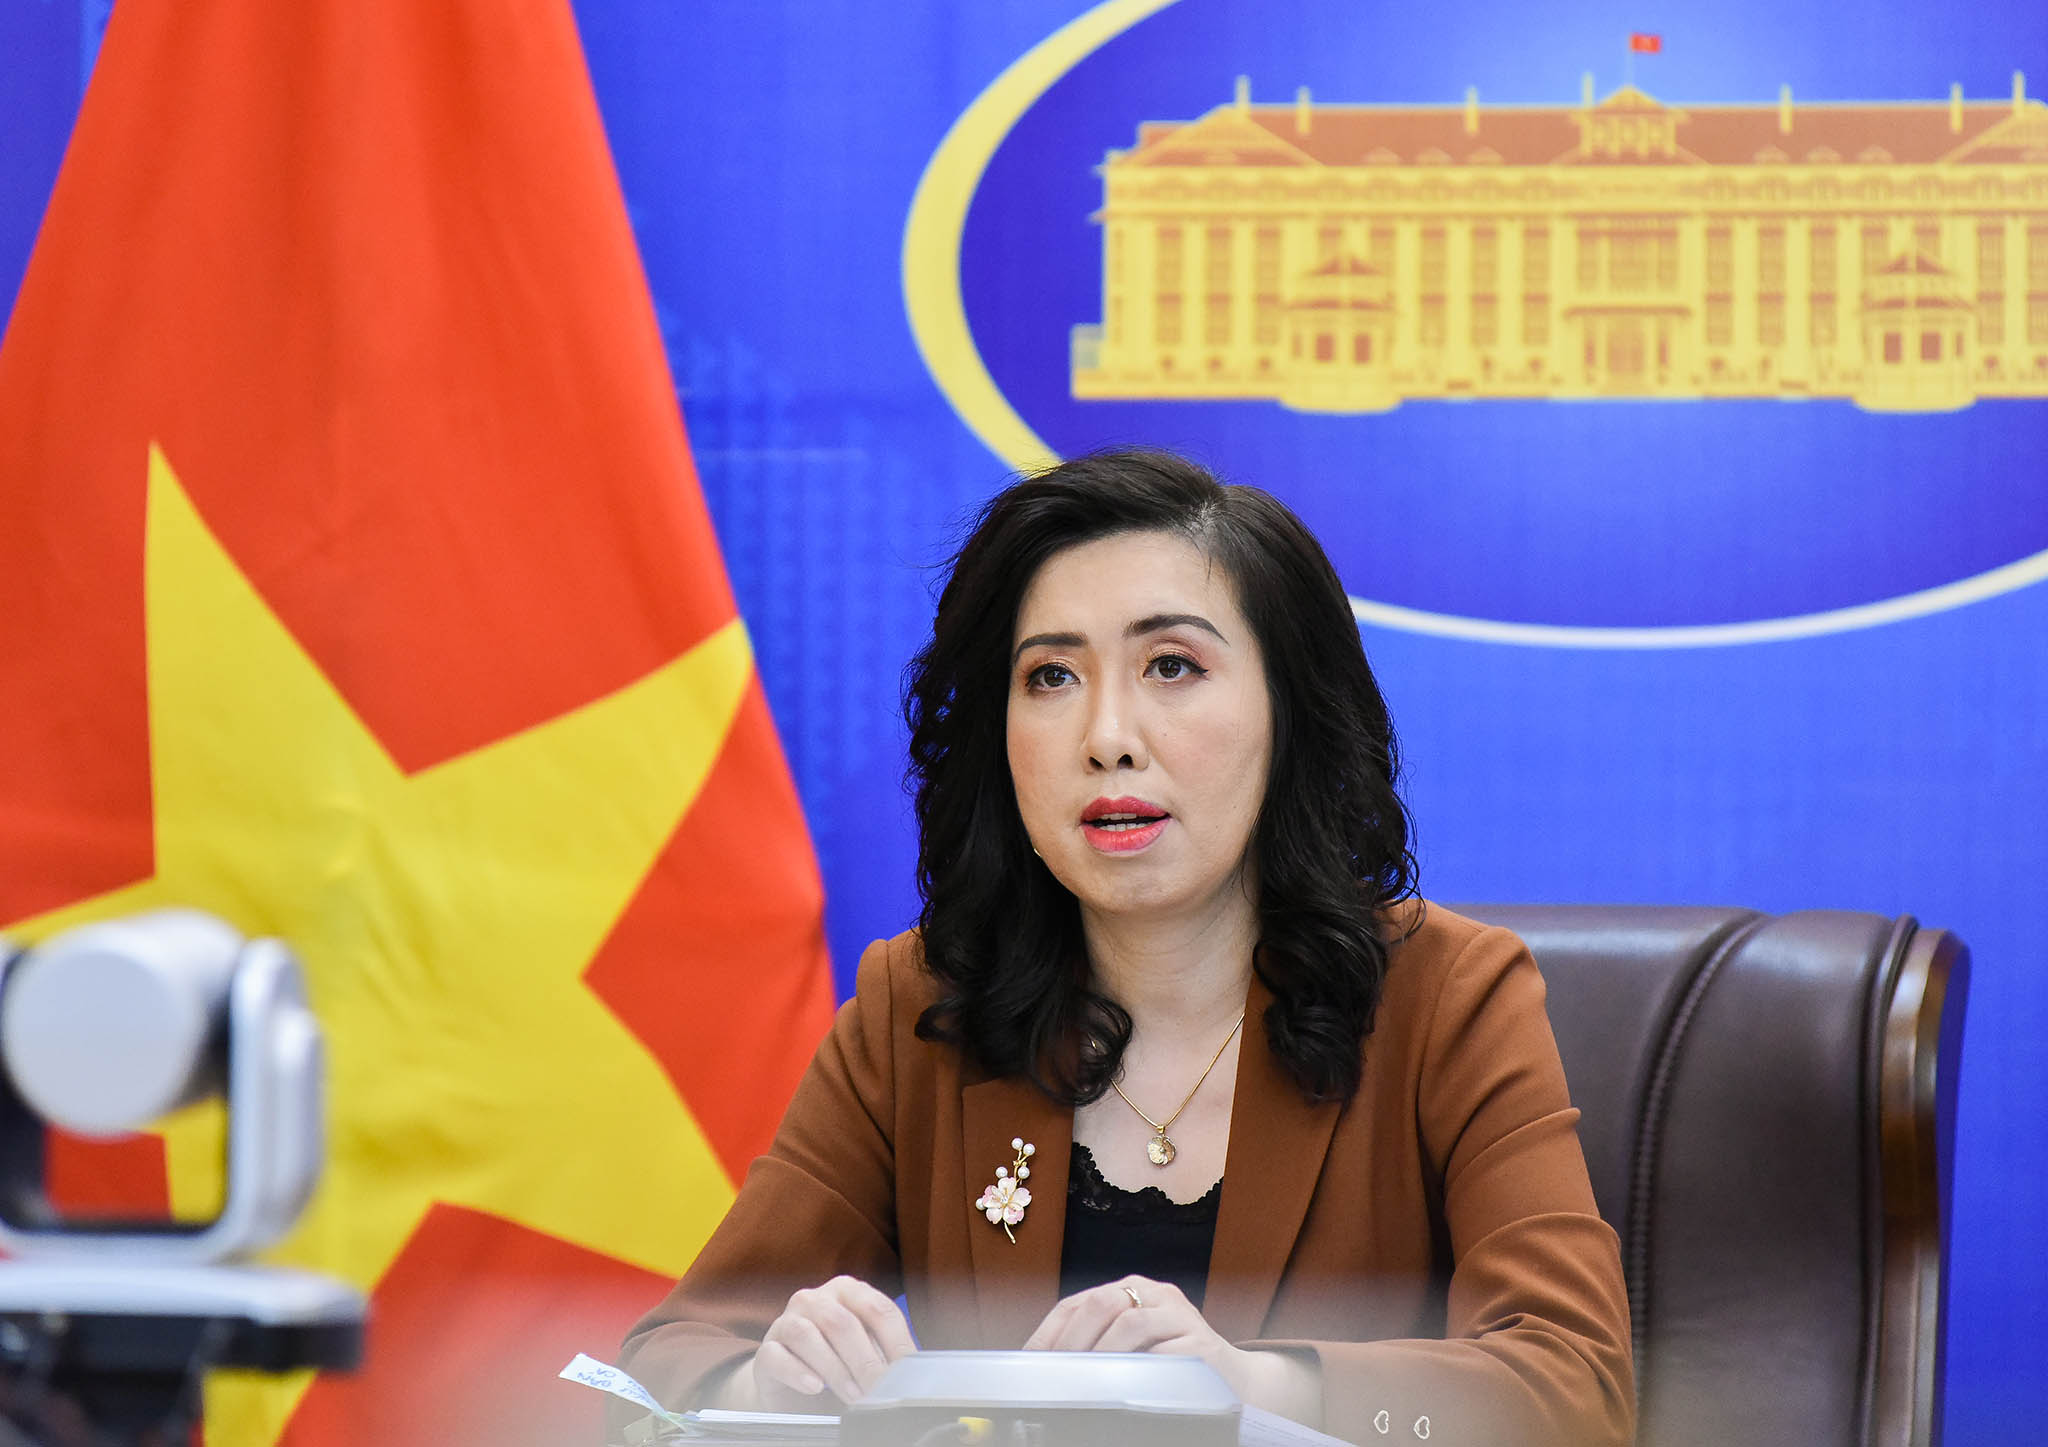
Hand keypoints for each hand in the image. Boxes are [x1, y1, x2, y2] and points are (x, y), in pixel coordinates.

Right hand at [729, 1275, 915, 1409]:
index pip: (879, 1309)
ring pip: (807, 1335)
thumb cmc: (838, 1362)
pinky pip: (777, 1356)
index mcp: (848, 1291)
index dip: (896, 1342)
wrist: (793, 1383)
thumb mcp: (865, 1353)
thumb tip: (909, 1373)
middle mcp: (815, 1299)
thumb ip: (883, 1354)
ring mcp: (786, 1321)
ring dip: (835, 1368)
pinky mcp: (766, 1349)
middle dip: (866, 1361)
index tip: (906, 1373)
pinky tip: (815, 1387)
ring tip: (853, 1395)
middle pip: (843, 1322)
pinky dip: (798, 1372)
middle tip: (879, 1390)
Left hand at [1023, 1274, 1231, 1365]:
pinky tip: (1124, 1387)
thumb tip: (1043, 1369)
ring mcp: (1181, 1315)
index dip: (1050, 1333)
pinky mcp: (1202, 1344)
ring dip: (1102, 1355)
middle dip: (1072, 1342)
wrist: (1236, 1381)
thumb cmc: (1174, 1365)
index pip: (1077, 1302)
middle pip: (1102, 1303)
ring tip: (1086, 1382)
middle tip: (1056, 1375)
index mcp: (1132, 1290)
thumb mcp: (1132, 1347)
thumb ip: (1097, 1346)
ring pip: (1131, 1323)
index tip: (1030, 1364)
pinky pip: (1164, 1354)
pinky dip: (1139, 1370)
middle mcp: (1156, 1294)